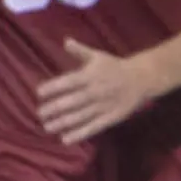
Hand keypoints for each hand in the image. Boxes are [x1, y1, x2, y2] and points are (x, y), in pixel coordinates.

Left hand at [37, 39, 151, 144]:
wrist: (141, 79)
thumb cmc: (114, 67)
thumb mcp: (98, 56)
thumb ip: (80, 50)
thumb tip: (65, 41)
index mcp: (90, 75)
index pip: (68, 82)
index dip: (52, 88)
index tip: (39, 93)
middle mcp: (95, 91)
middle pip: (71, 102)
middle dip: (53, 108)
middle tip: (39, 114)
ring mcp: (103, 106)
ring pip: (80, 116)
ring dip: (62, 123)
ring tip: (47, 128)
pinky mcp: (110, 117)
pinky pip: (93, 127)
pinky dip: (79, 134)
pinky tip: (65, 139)